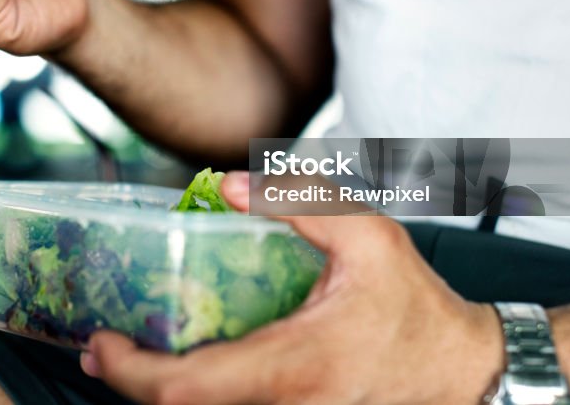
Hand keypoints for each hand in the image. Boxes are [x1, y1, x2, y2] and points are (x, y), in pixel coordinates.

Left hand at [81, 171, 504, 404]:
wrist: (469, 375)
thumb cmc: (417, 309)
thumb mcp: (368, 236)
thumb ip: (295, 200)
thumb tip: (223, 185)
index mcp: (293, 367)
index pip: (186, 387)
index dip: (131, 372)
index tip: (100, 343)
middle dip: (130, 386)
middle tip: (102, 348)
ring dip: (159, 397)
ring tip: (133, 359)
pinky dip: (197, 401)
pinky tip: (186, 373)